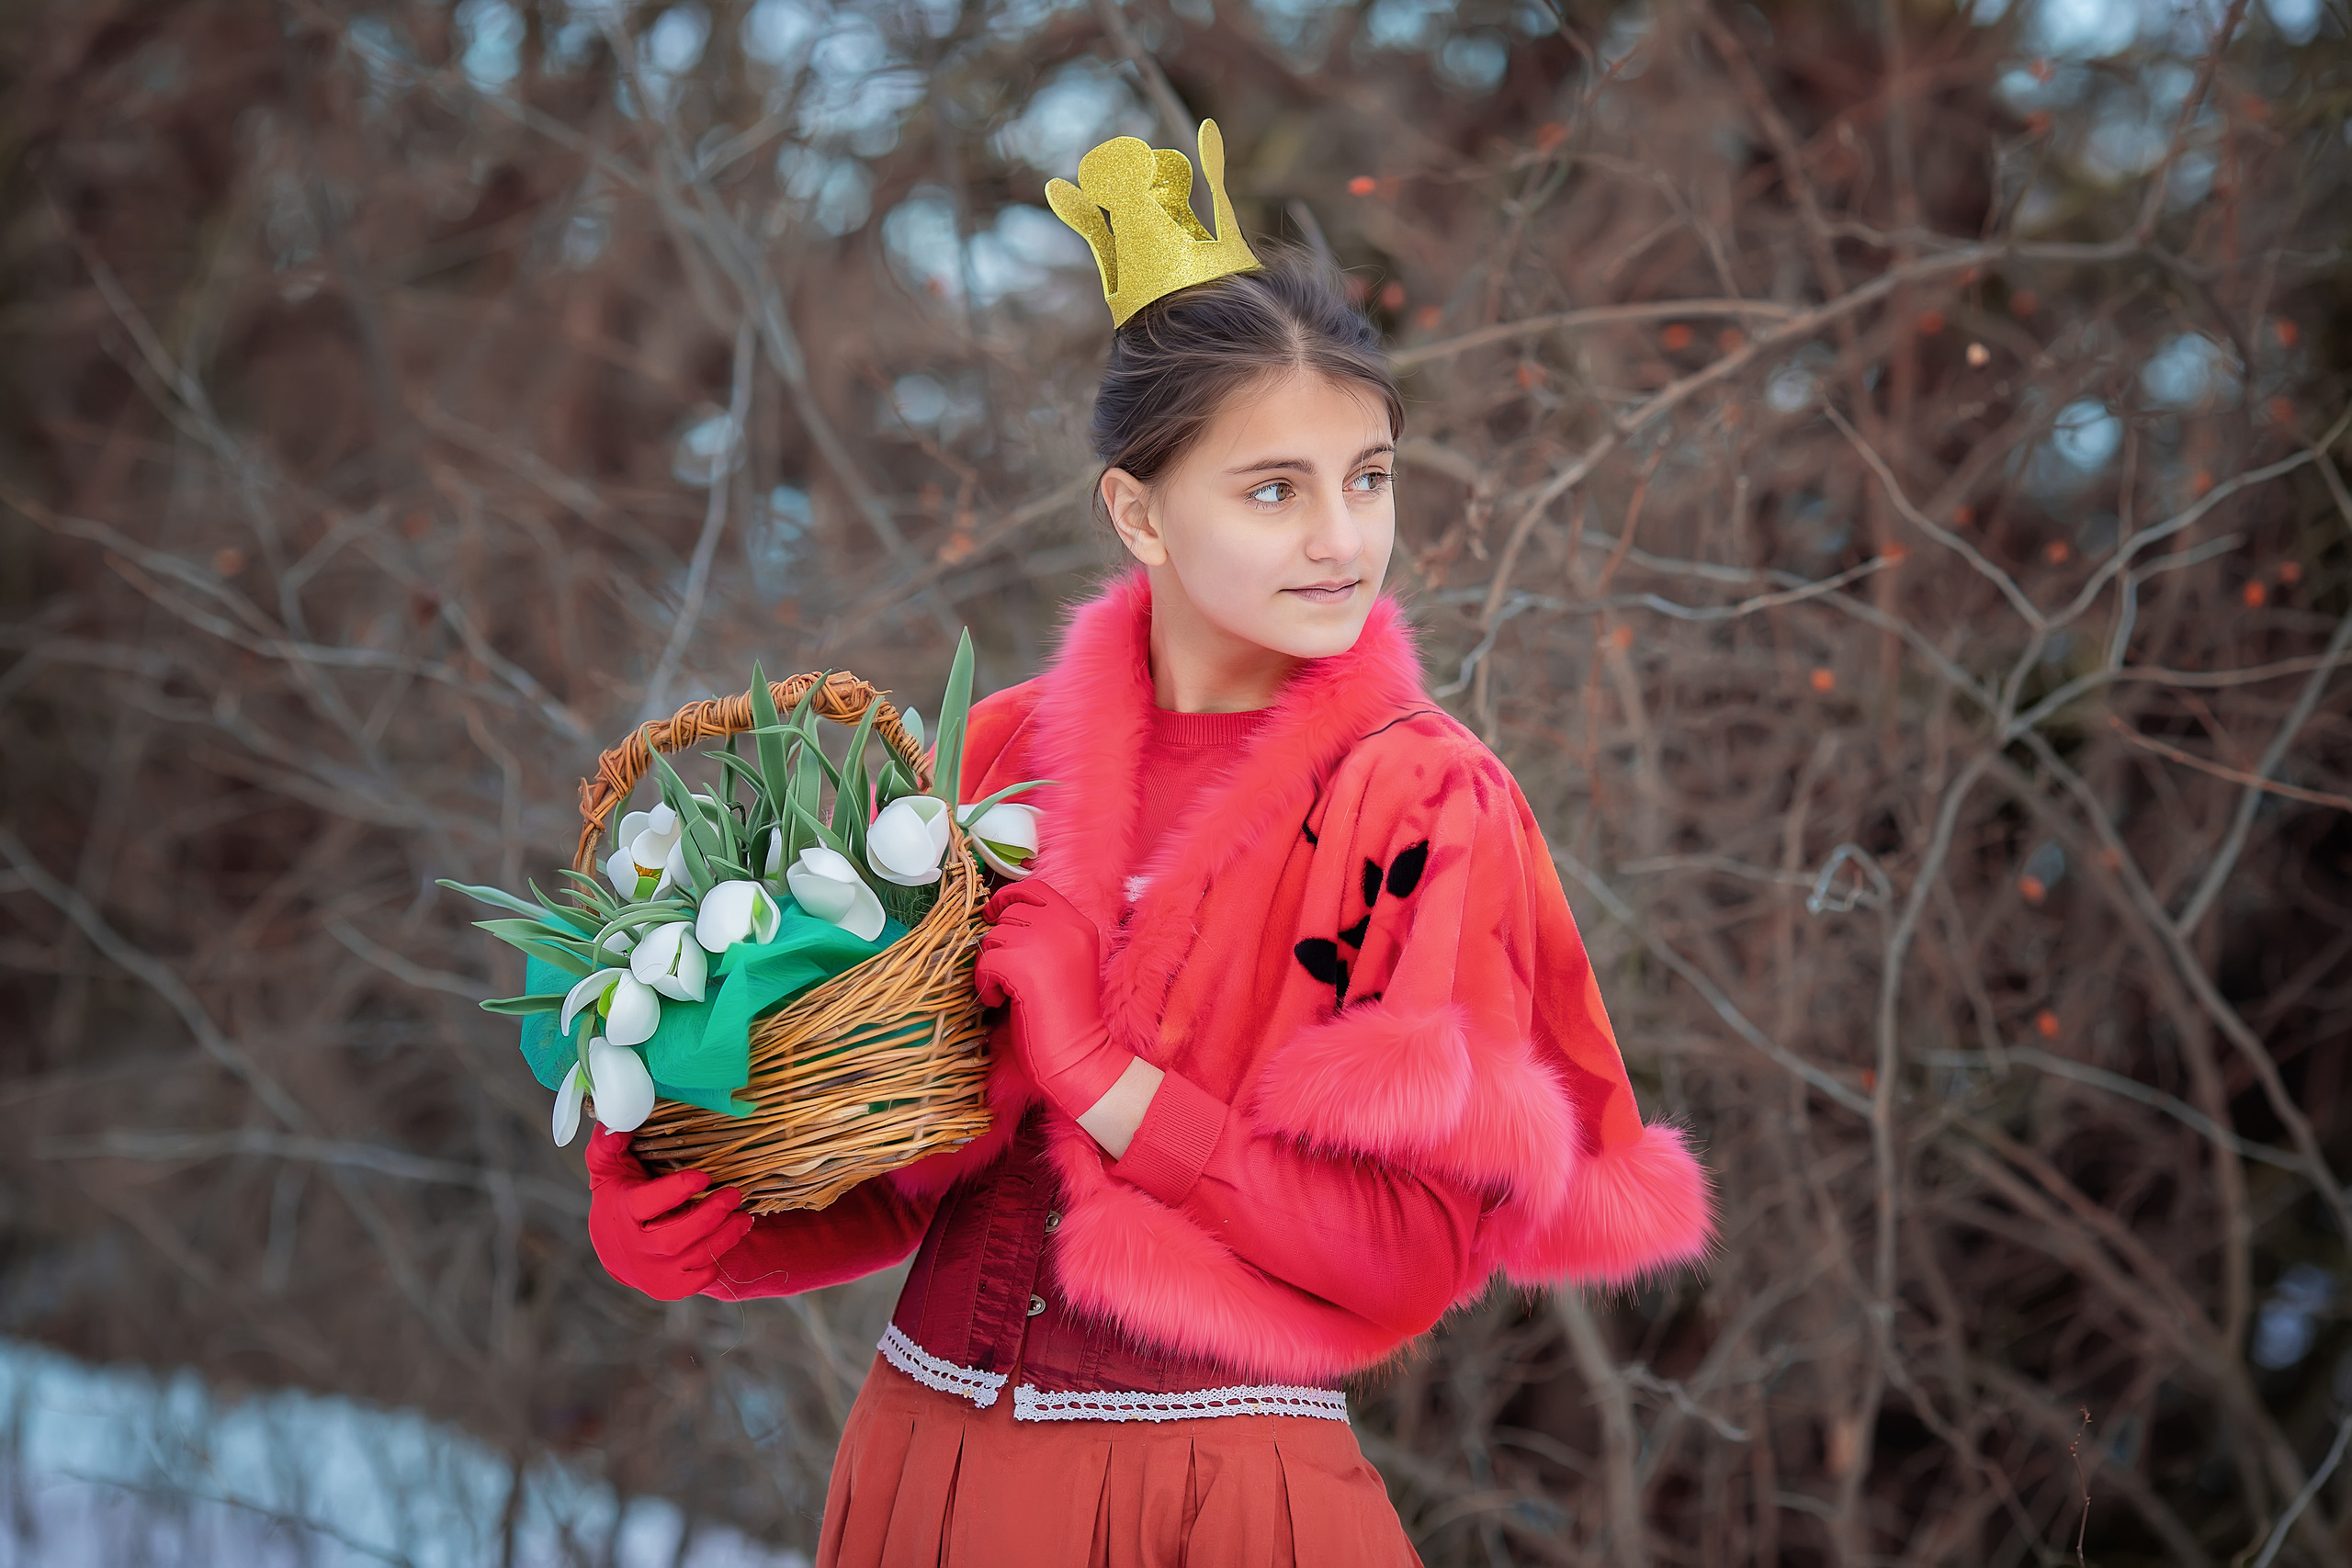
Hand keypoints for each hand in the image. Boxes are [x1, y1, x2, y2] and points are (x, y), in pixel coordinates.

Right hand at [585, 1127, 756, 1300]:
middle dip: (710, 1214)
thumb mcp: (609, 1168)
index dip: (678, 1189)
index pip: (649, 1204)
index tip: (705, 1175)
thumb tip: (616, 1123)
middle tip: (734, 1194)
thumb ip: (608, 1144)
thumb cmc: (618, 1198)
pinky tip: (729, 1237)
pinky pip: (700, 1278)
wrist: (616, 1250)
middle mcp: (636, 1247)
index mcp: (623, 1213)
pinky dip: (717, 1259)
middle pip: (675, 1237)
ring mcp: (653, 1271)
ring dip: (725, 1235)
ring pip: (694, 1257)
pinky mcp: (670, 1288)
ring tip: (744, 1216)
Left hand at [975, 881, 1134, 1120]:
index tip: (996, 916)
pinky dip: (987, 985)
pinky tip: (1005, 1002)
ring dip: (993, 965)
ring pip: (993, 937)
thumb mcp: (1066, 962)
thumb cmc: (1068, 1016)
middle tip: (1007, 971)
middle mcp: (1066, 927)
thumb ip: (1045, 935)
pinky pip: (985, 962)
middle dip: (999, 941)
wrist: (1080, 1057)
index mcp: (1080, 925)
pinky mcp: (1023, 966)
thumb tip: (998, 917)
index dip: (1009, 897)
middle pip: (1010, 913)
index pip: (1035, 889)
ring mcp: (1045, 944)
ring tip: (1011, 992)